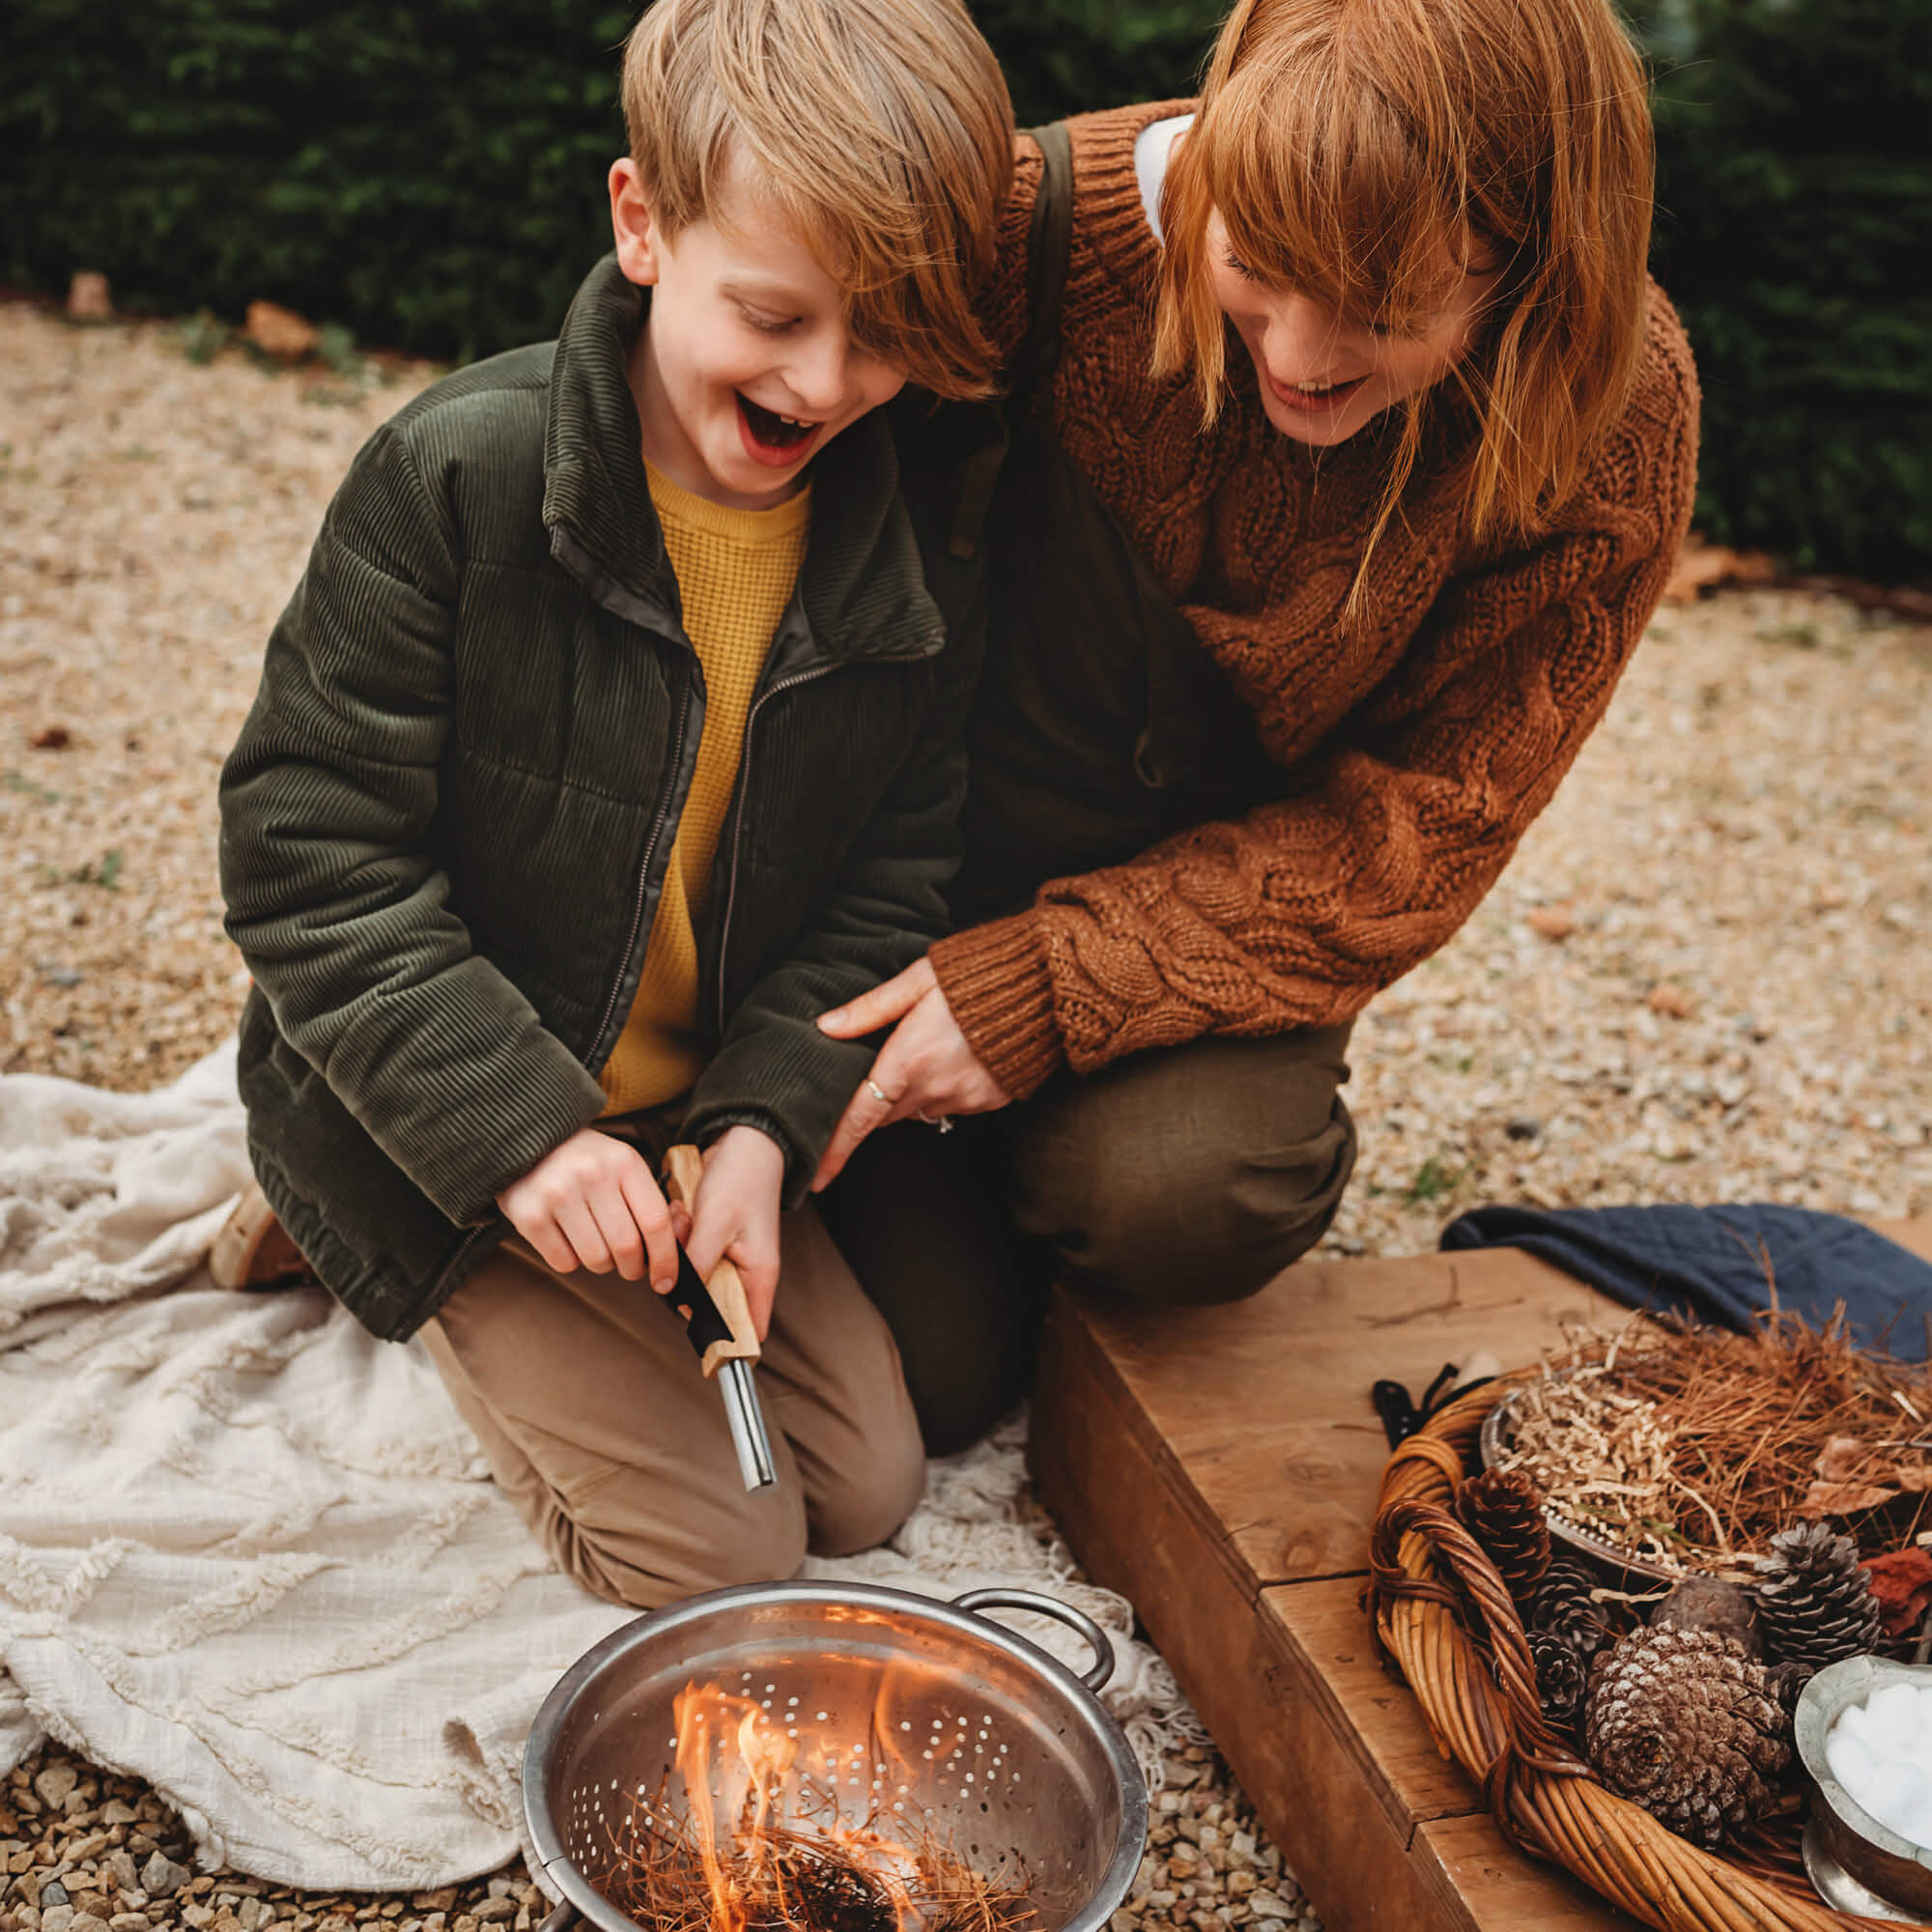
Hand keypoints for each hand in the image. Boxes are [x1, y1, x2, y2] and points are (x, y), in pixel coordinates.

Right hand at [495, 1128, 676, 1288]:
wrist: (528, 1140)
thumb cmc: (587, 1161)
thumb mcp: (623, 1166)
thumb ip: (650, 1202)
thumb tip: (677, 1247)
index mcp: (624, 1162)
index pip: (656, 1222)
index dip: (666, 1259)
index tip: (667, 1280)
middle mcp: (592, 1174)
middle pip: (627, 1247)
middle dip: (633, 1268)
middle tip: (628, 1265)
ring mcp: (558, 1193)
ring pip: (596, 1259)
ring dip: (601, 1264)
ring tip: (594, 1242)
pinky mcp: (529, 1214)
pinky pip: (563, 1262)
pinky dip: (570, 1261)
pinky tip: (566, 1237)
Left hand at [682, 1125, 786, 1339]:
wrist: (744, 1140)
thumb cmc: (742, 1179)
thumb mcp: (716, 1225)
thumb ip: (697, 1266)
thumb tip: (679, 1297)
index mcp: (759, 1275)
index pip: (750, 1330)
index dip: (727, 1344)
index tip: (699, 1341)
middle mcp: (746, 1270)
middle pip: (711, 1303)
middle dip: (690, 1282)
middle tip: (685, 1250)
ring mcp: (728, 1254)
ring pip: (694, 1275)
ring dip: (681, 1252)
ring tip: (686, 1219)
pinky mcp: (712, 1239)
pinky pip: (688, 1251)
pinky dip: (680, 1234)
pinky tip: (684, 1211)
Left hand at [812, 958, 1009, 1190]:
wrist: (1045, 988)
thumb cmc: (978, 976)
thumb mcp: (918, 980)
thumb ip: (871, 1008)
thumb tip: (826, 1027)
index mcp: (908, 1060)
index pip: (860, 1117)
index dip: (835, 1150)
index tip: (816, 1178)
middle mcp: (935, 1087)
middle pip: (886, 1113)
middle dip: (875, 1100)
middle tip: (881, 1067)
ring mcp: (965, 1098)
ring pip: (919, 1109)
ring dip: (912, 1092)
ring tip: (928, 1050)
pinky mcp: (989, 1101)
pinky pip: (952, 1105)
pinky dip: (945, 1089)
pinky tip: (957, 1057)